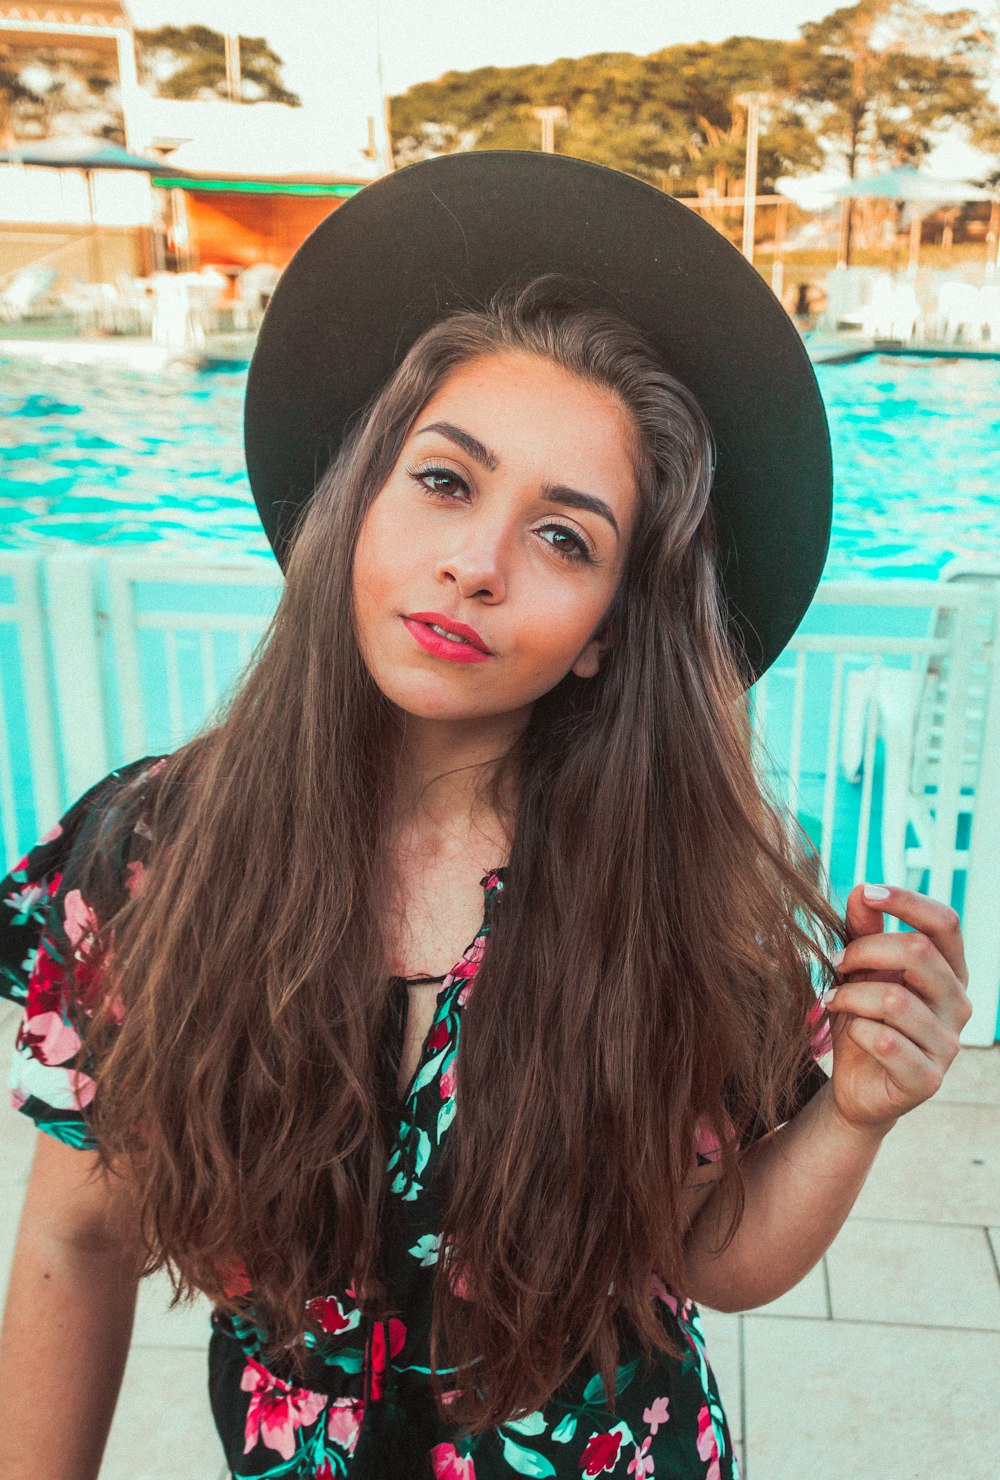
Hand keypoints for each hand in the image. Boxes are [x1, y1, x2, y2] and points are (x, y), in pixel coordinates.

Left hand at [824, 883, 971, 1133]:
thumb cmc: (864, 1019)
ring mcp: (947, 1044)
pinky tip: (850, 1032)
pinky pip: (886, 1042)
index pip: (945, 923)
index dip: (907, 901)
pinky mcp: (927, 1079)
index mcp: (949, 971)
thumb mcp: (859, 970)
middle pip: (919, 952)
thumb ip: (863, 931)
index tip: (866, 892)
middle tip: (834, 961)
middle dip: (865, 949)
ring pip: (895, 998)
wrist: (857, 1086)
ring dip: (851, 994)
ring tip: (831, 1000)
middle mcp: (957, 1004)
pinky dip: (857, 1031)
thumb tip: (861, 890)